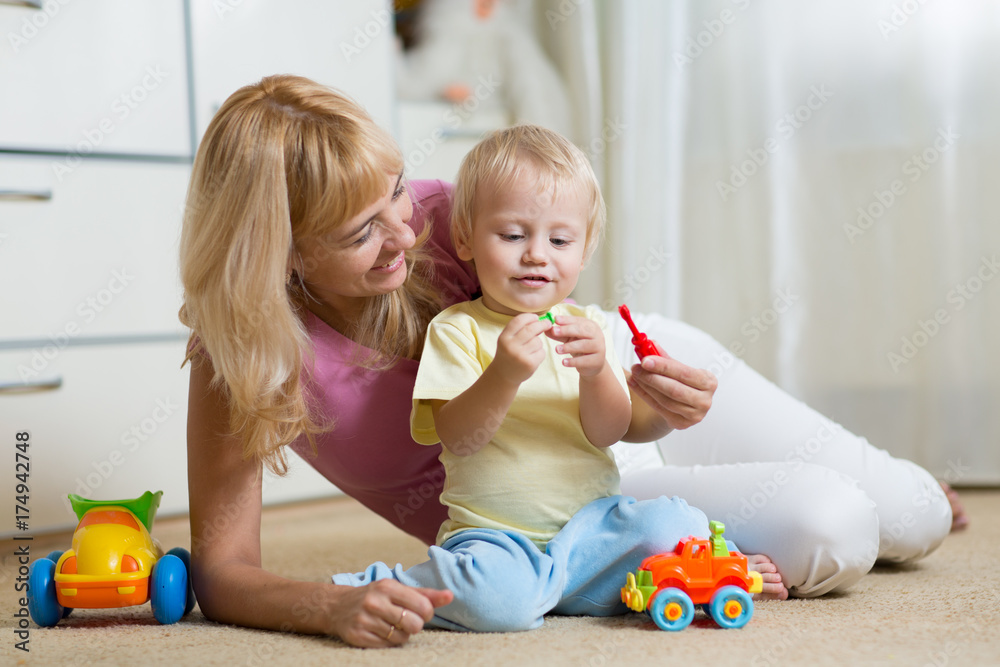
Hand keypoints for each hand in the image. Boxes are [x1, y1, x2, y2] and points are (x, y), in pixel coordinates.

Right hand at [330, 580, 452, 647]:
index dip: (427, 613)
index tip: (421, 612)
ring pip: (401, 637)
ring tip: (394, 626)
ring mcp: (365, 620)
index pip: (423, 606)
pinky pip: (387, 646)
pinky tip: (383, 632)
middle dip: (415, 625)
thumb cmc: (375, 596)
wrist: (338, 606)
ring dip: (402, 634)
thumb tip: (451, 596)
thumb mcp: (398, 589)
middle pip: (414, 624)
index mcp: (388, 586)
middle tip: (407, 620)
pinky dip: (390, 642)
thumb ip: (425, 594)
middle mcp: (375, 602)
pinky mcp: (358, 636)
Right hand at [492, 313, 552, 385]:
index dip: (530, 317)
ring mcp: (520, 356)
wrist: (504, 375)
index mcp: (504, 337)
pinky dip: (540, 353)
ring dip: (538, 343)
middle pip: (531, 329)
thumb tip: (539, 320)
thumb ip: (519, 329)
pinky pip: (542, 352)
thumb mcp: (507, 340)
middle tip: (547, 324)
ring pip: (538, 341)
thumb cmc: (508, 353)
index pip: (519, 321)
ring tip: (531, 348)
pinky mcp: (530, 364)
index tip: (536, 317)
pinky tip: (532, 357)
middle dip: (542, 324)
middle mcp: (511, 346)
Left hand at [546, 315, 606, 376]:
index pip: (578, 321)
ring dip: (569, 347)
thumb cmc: (580, 347)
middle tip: (554, 331)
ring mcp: (599, 347)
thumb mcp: (569, 338)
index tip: (555, 319)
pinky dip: (573, 361)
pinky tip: (564, 362)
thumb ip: (559, 334)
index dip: (567, 320)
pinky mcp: (597, 360)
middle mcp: (597, 335)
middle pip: (582, 330)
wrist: (593, 365)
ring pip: (584, 345)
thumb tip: (545, 329)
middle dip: (567, 330)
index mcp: (591, 326)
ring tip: (556, 349)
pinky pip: (584, 360)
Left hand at [627, 354, 716, 429]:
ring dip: (646, 386)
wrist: (684, 405)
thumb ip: (665, 357)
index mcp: (709, 381)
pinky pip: (659, 408)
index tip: (645, 359)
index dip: (663, 366)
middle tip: (636, 368)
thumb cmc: (682, 382)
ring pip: (665, 400)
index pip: (684, 373)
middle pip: (674, 389)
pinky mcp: (682, 424)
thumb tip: (650, 343)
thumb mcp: (678, 369)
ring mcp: (695, 415)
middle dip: (652, 378)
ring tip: (634, 375)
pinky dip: (644, 396)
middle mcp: (705, 400)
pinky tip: (635, 385)